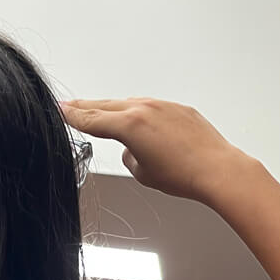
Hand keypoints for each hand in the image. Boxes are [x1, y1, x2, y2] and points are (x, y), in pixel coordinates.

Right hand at [61, 98, 250, 202]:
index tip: (61, 110)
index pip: (92, 119)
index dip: (73, 115)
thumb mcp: (143, 173)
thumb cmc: (184, 175)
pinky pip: (153, 108)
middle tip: (71, 105)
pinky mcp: (180, 109)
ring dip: (116, 108)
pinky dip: (143, 113)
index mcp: (129, 125)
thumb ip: (129, 156)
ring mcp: (164, 106)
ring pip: (131, 103)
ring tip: (105, 112)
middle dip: (87, 106)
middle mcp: (145, 109)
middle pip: (107, 105)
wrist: (218, 170)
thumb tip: (132, 149)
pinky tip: (143, 123)